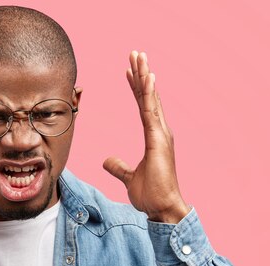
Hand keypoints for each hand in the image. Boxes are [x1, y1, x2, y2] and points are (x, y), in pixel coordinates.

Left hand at [103, 51, 189, 223]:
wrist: (163, 209)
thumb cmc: (151, 195)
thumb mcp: (129, 178)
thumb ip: (119, 167)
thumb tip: (106, 160)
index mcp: (154, 137)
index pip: (143, 106)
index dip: (137, 88)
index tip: (130, 71)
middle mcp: (160, 131)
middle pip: (148, 97)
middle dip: (141, 74)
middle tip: (135, 53)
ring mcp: (161, 134)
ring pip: (151, 99)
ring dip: (145, 76)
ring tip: (139, 56)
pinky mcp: (158, 140)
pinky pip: (151, 112)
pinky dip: (149, 93)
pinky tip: (147, 76)